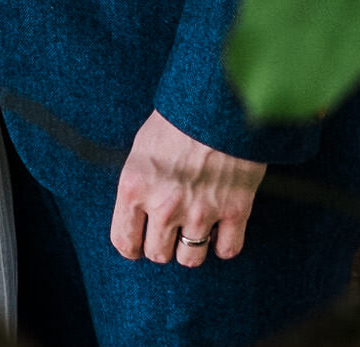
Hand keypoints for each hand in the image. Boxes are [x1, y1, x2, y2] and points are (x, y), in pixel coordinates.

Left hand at [110, 109, 264, 268]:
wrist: (219, 100)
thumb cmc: (177, 118)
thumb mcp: (142, 148)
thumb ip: (138, 185)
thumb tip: (136, 214)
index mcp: (134, 188)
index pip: (124, 242)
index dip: (132, 247)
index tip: (140, 244)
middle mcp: (164, 205)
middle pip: (159, 254)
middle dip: (164, 245)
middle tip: (171, 231)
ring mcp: (201, 211)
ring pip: (191, 259)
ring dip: (193, 247)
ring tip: (196, 229)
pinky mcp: (234, 210)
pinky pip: (228, 250)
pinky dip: (225, 245)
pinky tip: (221, 229)